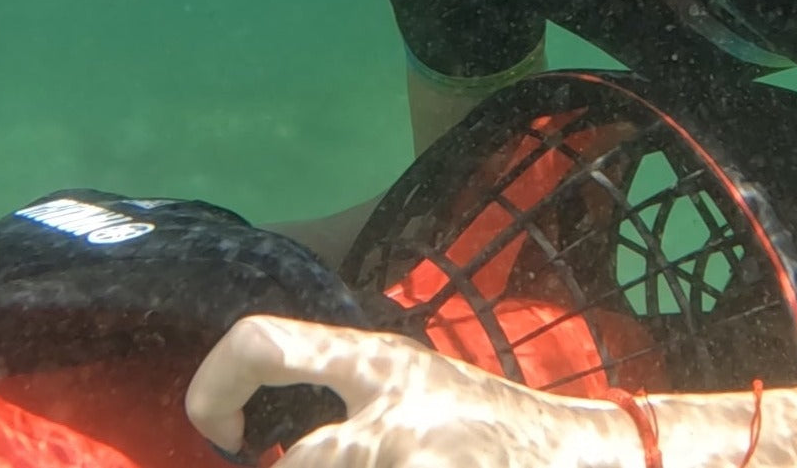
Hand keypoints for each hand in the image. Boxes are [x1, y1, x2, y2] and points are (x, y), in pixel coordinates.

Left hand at [185, 315, 620, 467]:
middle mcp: (394, 405)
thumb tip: (269, 445)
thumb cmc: (482, 425)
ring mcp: (417, 454)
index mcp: (377, 361)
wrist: (582, 454)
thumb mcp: (409, 385)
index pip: (263, 342)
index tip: (223, 434)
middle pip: (296, 465)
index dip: (214, 386)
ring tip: (377, 462)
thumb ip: (343, 396)